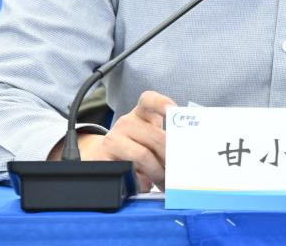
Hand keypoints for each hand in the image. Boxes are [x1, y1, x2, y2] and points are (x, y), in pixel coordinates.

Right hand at [50, 90, 175, 191]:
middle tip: (179, 171)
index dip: (162, 104)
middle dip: (171, 156)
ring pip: (143, 155)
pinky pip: (128, 171)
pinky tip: (145, 185)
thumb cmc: (137, 148)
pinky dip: (140, 181)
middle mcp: (126, 123)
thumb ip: (165, 141)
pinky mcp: (104, 158)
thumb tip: (182, 155)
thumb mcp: (151, 140)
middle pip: (156, 136)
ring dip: (158, 171)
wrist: (104, 158)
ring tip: (164, 182)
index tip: (173, 110)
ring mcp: (113, 139)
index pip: (148, 100)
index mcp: (141, 114)